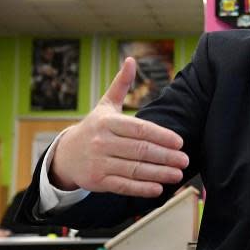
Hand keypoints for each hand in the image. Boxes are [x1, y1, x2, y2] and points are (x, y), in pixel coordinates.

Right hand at [49, 57, 187, 197]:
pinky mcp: (97, 181)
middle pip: (140, 150)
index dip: (161, 136)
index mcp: (107, 123)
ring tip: (178, 174)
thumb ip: (121, 84)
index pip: (139, 129)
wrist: (65, 155)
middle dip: (165, 156)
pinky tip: (159, 188)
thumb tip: (131, 60)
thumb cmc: (93, 128)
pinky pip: (123, 186)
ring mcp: (99, 163)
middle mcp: (102, 142)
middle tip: (184, 160)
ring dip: (159, 173)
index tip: (180, 142)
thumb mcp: (105, 106)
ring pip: (134, 169)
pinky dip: (142, 188)